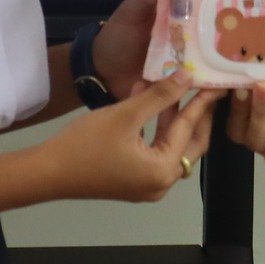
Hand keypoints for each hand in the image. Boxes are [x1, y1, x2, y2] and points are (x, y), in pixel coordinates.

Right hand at [42, 71, 219, 202]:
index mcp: (163, 170)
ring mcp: (146, 186)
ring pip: (170, 147)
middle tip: (205, 88)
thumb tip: (187, 77)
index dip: (202, 103)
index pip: (189, 130)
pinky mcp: (133, 182)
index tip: (217, 85)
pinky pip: (154, 153)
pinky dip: (155, 129)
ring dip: (170, 118)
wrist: (47, 172)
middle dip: (195, 114)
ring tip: (170, 88)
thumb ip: (160, 96)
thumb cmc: (86, 144)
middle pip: (189, 144)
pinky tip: (146, 102)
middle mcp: (161, 184)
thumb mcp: (126, 115)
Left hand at [94, 0, 237, 99]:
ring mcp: (189, 51)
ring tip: (259, 37)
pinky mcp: (186, 75)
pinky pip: (208, 73)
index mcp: (173, 6)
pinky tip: (243, 73)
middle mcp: (186, 26)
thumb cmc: (116, 37)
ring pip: (217, 43)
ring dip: (236, 41)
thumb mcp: (130, 13)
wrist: (103, 74)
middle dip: (237, 4)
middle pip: (216, 12)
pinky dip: (222, 74)